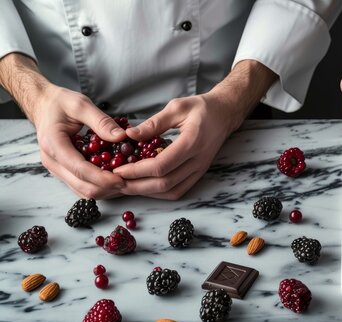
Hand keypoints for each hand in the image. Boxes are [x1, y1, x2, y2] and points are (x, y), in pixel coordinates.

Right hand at [30, 86, 126, 197]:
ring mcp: (56, 169)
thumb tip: (122, 136)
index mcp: (54, 144)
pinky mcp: (63, 171)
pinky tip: (114, 179)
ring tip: (125, 180)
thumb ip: (101, 121)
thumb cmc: (60, 103)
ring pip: (82, 190)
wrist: (43, 106)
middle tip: (130, 180)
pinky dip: (99, 187)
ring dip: (105, 190)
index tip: (122, 179)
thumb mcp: (81, 105)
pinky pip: (81, 186)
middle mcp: (52, 161)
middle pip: (82, 186)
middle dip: (107, 187)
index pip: (79, 169)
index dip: (102, 178)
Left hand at [112, 59, 275, 199]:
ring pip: (171, 191)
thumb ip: (154, 123)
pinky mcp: (198, 174)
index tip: (117, 170)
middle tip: (115, 182)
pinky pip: (178, 191)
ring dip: (146, 192)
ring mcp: (199, 170)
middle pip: (164, 183)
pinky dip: (159, 193)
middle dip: (136, 186)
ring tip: (126, 186)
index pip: (161, 165)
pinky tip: (144, 186)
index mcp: (192, 143)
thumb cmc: (202, 108)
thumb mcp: (177, 107)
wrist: (224, 115)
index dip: (136, 171)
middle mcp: (197, 161)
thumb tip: (129, 135)